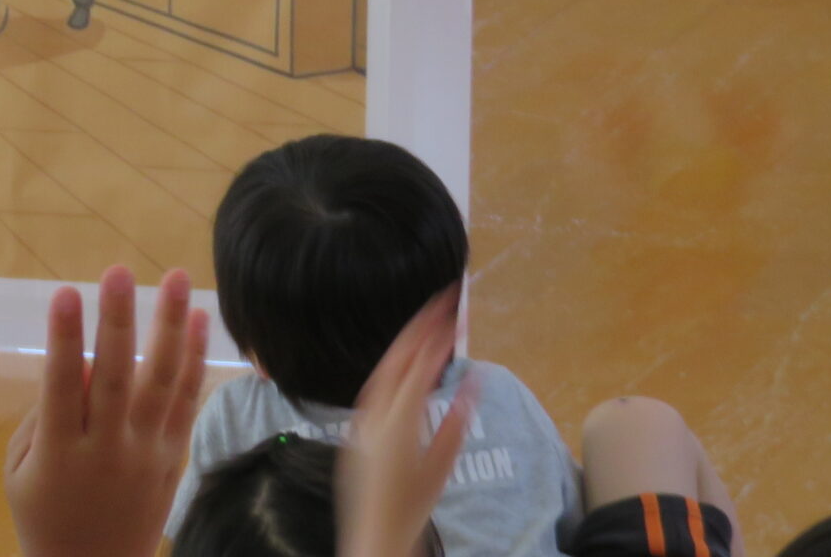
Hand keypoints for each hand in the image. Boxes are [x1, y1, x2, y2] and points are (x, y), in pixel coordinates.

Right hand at [5, 266, 209, 556]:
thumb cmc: (42, 512)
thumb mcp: (20, 467)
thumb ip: (43, 413)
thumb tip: (80, 363)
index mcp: (60, 453)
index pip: (61, 386)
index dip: (64, 339)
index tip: (65, 292)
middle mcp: (107, 451)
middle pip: (116, 378)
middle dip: (118, 321)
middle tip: (119, 269)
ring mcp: (147, 455)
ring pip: (163, 384)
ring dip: (171, 327)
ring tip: (179, 278)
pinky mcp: (173, 458)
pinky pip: (187, 402)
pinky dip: (195, 359)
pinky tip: (200, 321)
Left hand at [336, 291, 474, 556]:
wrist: (375, 532)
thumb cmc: (412, 505)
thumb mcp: (441, 466)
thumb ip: (455, 423)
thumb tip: (472, 383)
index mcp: (398, 418)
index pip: (420, 365)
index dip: (437, 336)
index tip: (454, 311)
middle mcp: (375, 410)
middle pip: (398, 357)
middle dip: (420, 325)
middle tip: (442, 300)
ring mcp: (363, 416)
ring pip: (384, 367)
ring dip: (405, 341)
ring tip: (426, 320)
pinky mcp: (358, 425)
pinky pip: (376, 382)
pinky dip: (393, 363)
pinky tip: (405, 361)